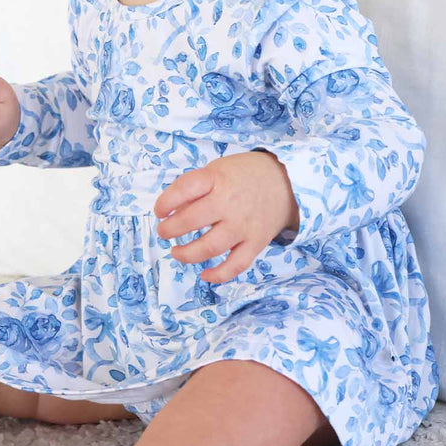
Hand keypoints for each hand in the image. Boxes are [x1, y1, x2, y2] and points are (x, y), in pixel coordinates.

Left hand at [152, 151, 299, 283]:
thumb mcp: (217, 170)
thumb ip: (195, 189)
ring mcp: (243, 225)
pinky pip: (236, 265)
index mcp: (217, 179)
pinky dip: (219, 275)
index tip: (159, 211)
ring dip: (187, 254)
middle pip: (191, 220)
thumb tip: (171, 212)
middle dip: (170, 229)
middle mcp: (230, 203)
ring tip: (176, 252)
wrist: (285, 182)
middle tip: (164, 232)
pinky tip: (204, 275)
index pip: (184, 189)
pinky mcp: (256, 243)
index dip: (166, 202)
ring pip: (209, 247)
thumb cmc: (243, 175)